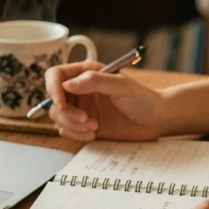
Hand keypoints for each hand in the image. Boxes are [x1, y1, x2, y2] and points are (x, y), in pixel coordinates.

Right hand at [43, 61, 168, 140]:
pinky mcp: (84, 125)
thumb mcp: (121, 85)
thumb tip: (67, 84)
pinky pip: (67, 131)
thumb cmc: (143, 98)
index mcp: (86, 73)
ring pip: (58, 117)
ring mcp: (81, 108)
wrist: (156, 120)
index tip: (61, 103)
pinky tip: (93, 133)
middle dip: (66, 113)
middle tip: (86, 119)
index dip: (53, 89)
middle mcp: (80, 90)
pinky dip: (76, 134)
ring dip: (72, 125)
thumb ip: (94, 81)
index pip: (56, 75)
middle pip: (54, 100)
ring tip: (94, 126)